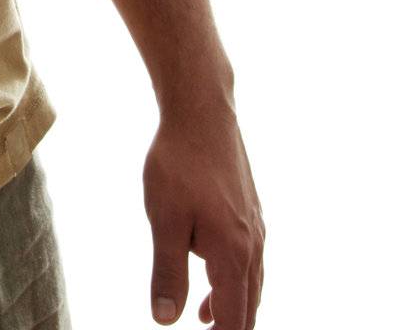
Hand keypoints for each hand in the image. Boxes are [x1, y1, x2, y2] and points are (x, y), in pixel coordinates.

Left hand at [144, 102, 264, 329]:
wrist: (203, 111)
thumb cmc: (179, 162)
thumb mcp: (164, 218)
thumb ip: (168, 271)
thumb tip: (166, 320)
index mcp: (233, 255)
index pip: (236, 321)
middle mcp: (252, 245)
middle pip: (249, 307)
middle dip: (231, 327)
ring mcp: (255, 226)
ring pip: (251, 282)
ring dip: (232, 305)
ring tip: (206, 318)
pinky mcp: (250, 210)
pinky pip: (249, 258)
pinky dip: (234, 278)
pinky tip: (214, 273)